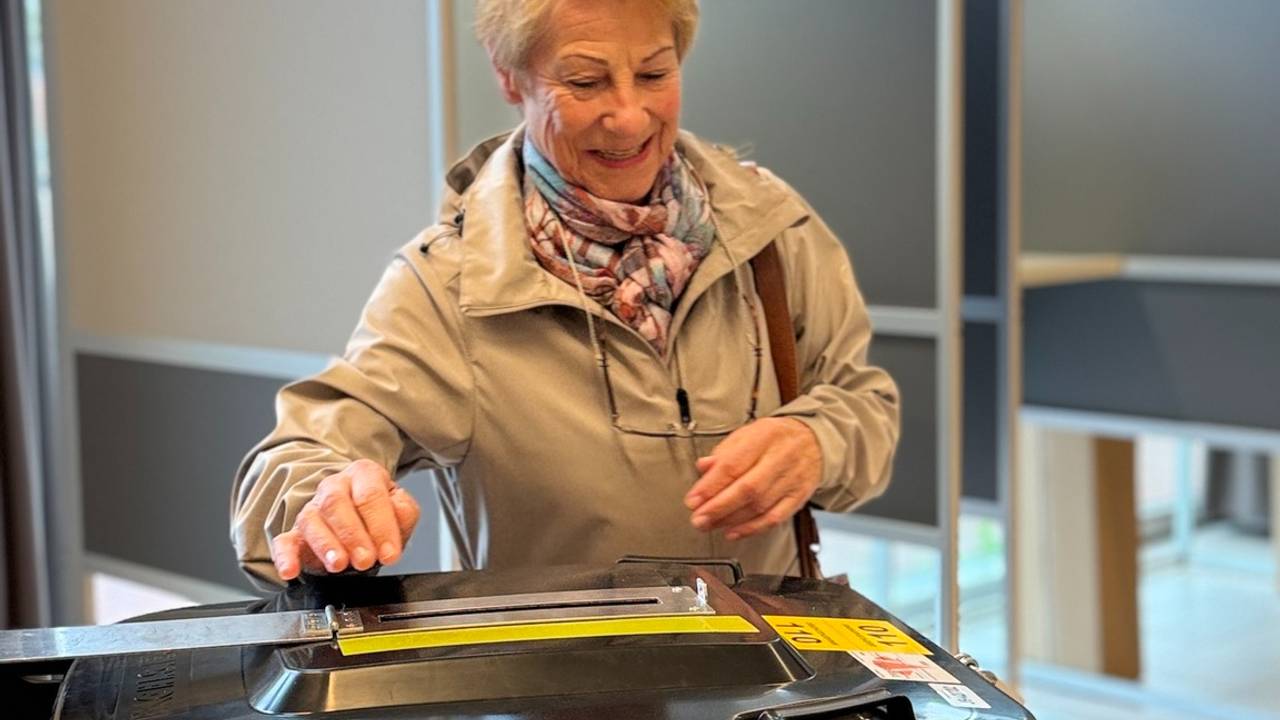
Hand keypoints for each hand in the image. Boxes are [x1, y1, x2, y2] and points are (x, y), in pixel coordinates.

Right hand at [270, 459, 420, 580]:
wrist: (361, 521)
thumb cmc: (379, 515)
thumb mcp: (402, 510)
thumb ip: (404, 511)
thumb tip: (398, 514)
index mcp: (363, 475)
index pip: (370, 494)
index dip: (380, 525)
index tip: (389, 553)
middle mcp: (334, 487)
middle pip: (336, 503)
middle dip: (352, 535)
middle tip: (365, 560)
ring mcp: (313, 509)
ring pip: (311, 520)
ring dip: (325, 545)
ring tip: (338, 564)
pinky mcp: (296, 534)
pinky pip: (284, 542)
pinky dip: (285, 557)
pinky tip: (289, 570)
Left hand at [683, 417, 820, 540]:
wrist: (814, 442)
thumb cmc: (774, 438)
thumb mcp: (747, 433)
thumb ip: (723, 452)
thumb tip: (703, 468)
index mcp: (764, 437)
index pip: (733, 464)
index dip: (710, 486)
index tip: (693, 500)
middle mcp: (780, 458)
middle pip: (747, 489)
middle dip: (718, 508)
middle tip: (698, 519)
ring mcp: (792, 480)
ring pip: (760, 506)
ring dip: (730, 520)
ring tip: (709, 525)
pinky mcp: (798, 498)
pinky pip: (775, 518)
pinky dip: (752, 529)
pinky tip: (733, 532)